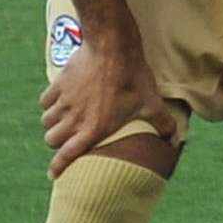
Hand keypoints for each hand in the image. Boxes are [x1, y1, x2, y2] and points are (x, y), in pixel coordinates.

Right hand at [41, 14, 180, 175]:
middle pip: (52, 140)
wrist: (112, 48)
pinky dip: (50, 104)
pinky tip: (62, 100)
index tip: (54, 175)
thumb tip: (177, 141)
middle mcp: (73, 119)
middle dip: (58, 142)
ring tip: (66, 120)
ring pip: (46, 121)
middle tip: (69, 139)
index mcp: (93, 129)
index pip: (67, 156)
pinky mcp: (57, 86)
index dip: (58, 167)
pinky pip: (45, 102)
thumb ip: (163, 124)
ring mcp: (63, 102)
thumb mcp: (150, 103)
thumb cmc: (133, 78)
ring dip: (54, 123)